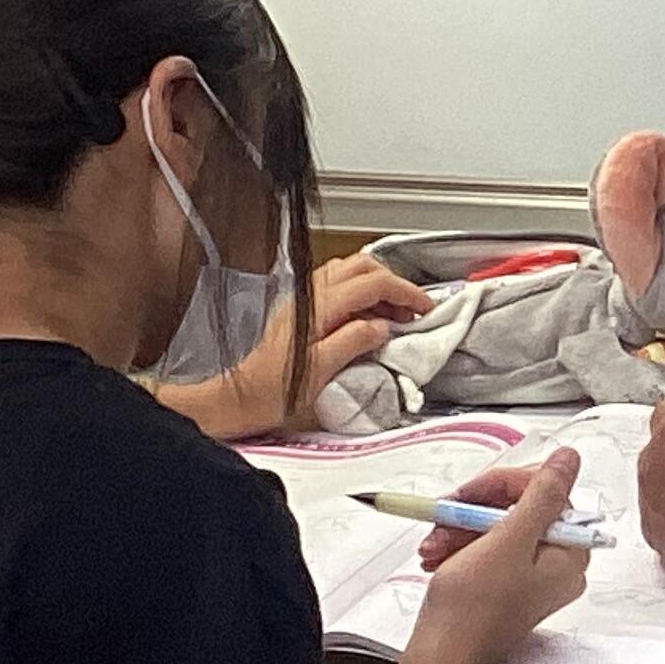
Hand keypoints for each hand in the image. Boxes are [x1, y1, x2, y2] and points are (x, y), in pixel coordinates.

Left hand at [188, 253, 433, 439]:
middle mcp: (310, 293)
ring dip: (377, 287)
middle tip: (411, 311)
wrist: (240, 397)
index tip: (425, 308)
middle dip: (394, 283)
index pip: (373, 281)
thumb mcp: (323, 370)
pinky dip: (361, 295)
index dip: (406, 292)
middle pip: (363, 266)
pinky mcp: (300, 309)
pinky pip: (338, 286)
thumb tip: (382, 326)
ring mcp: (303, 298)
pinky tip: (367, 319)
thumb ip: (355, 340)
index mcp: (319, 305)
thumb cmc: (274, 390)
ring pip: (350, 272)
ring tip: (393, 316)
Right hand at [405, 451, 590, 663]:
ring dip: (460, 527)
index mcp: (569, 555)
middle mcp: (556, 566)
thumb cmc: (472, 610)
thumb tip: (569, 460)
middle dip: (476, 509)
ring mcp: (530, 577)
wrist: (440, 657)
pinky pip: (485, 548)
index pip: (547, 493)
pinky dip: (458, 545)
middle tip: (448, 513)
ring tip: (435, 543)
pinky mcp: (505, 585)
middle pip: (520, 508)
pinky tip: (437, 554)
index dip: (505, 486)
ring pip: (496, 526)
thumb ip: (541, 496)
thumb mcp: (508, 541)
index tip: (473, 492)